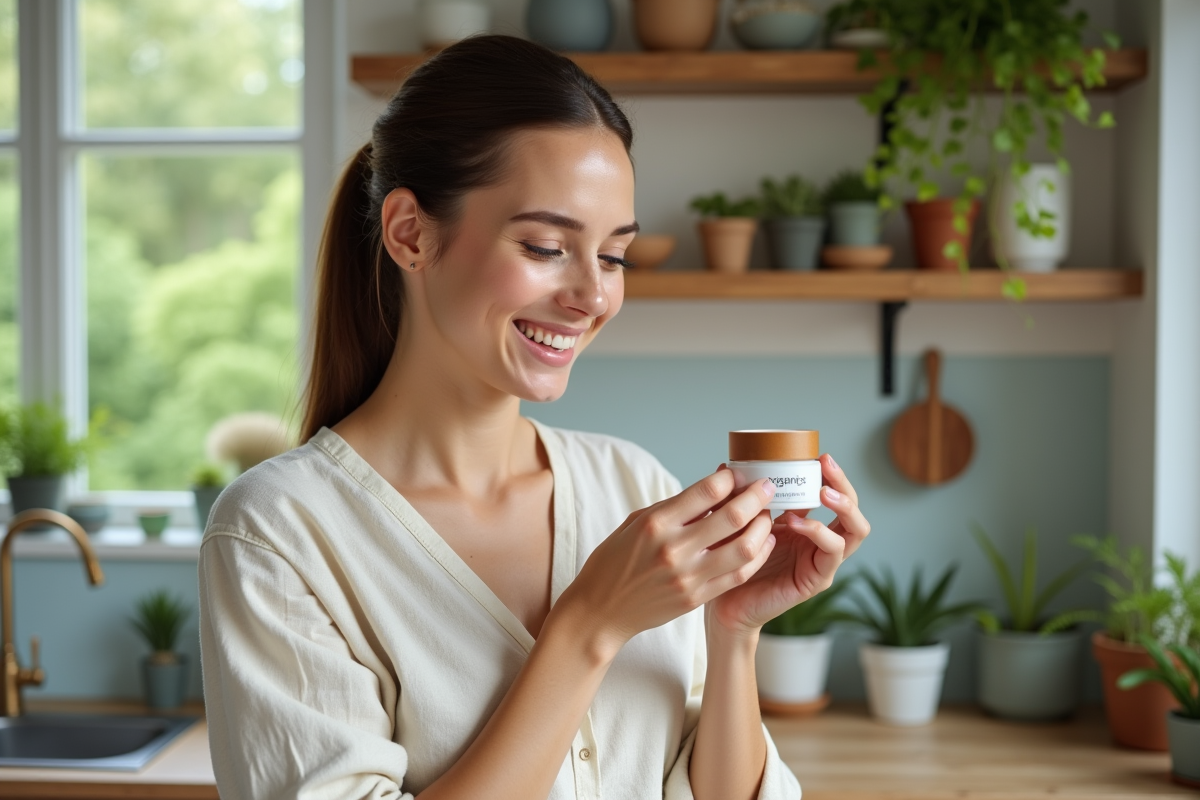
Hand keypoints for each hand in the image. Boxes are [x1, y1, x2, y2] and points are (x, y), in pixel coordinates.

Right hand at [560, 470, 779, 659]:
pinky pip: (738, 575)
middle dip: (757, 496)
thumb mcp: (636, 522)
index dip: (730, 478)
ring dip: (762, 528)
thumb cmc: (615, 561)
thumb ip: (675, 507)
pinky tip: (762, 544)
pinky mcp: (696, 598)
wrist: (601, 610)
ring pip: (744, 548)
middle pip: (733, 516)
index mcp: (656, 523)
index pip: (707, 491)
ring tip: (766, 516)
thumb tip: (714, 487)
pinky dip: (756, 556)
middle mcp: (674, 548)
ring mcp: (688, 576)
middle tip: (767, 486)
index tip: (739, 474)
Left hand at [707, 454, 870, 635]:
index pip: (833, 495)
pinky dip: (818, 532)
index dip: (831, 474)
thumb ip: (741, 498)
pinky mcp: (817, 579)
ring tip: (822, 492)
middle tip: (827, 465)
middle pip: (852, 509)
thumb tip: (730, 465)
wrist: (723, 604)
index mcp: (805, 526)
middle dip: (844, 484)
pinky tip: (796, 521)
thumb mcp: (738, 523)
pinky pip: (833, 552)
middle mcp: (819, 542)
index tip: (818, 455)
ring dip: (842, 506)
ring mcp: (822, 561)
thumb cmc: (731, 563)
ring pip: (856, 530)